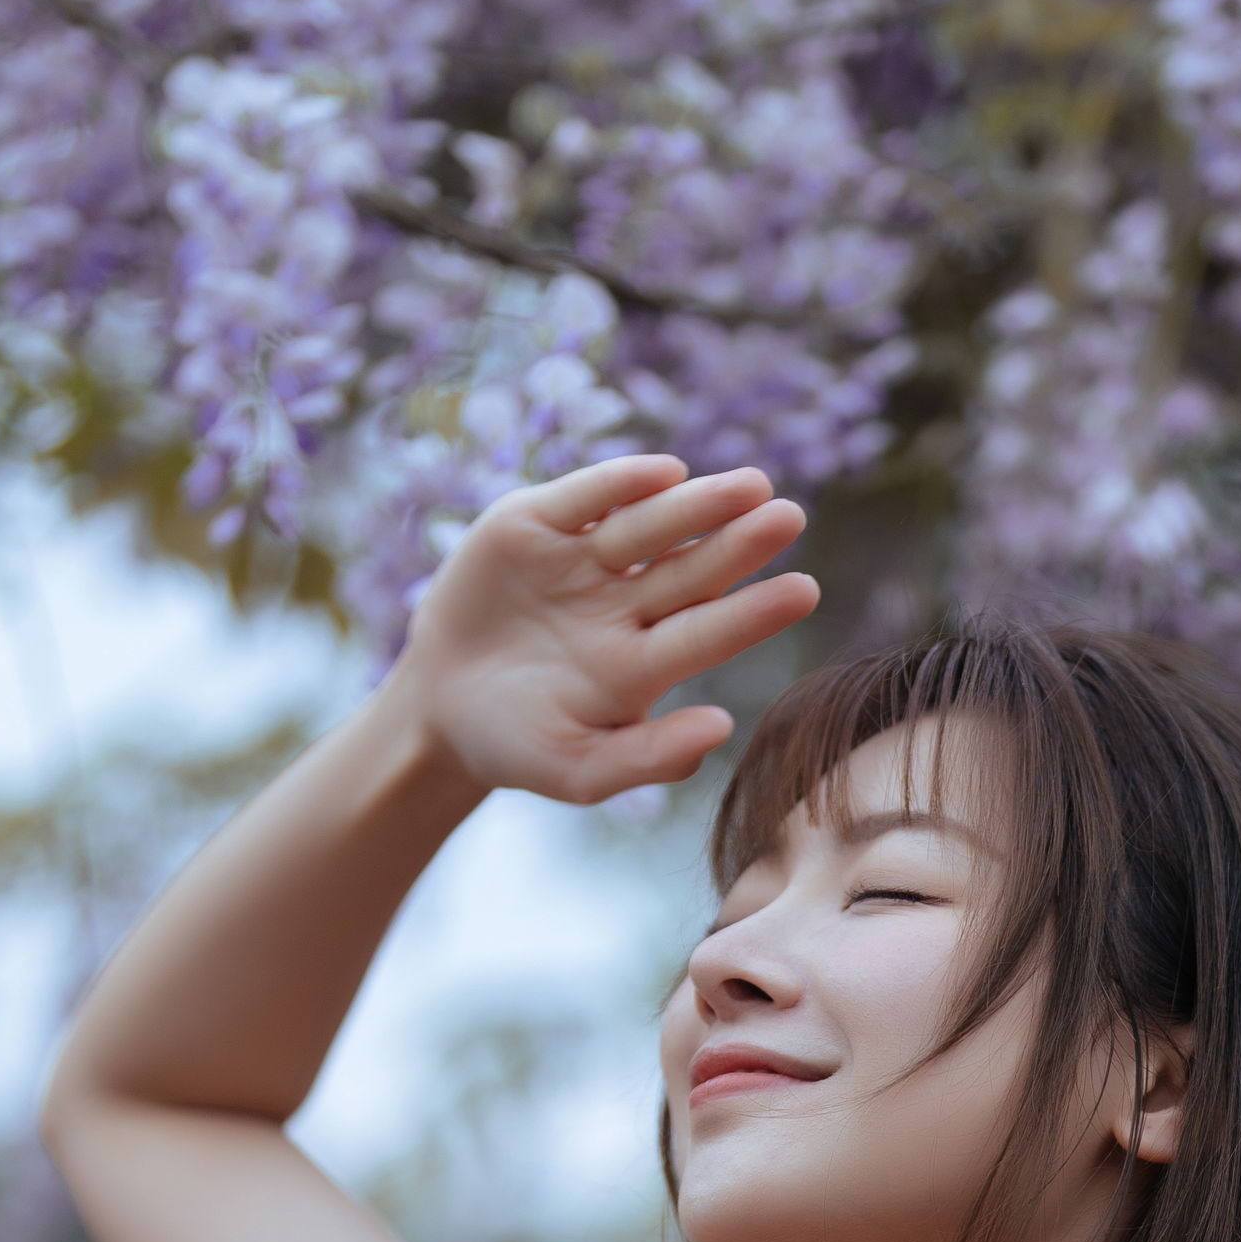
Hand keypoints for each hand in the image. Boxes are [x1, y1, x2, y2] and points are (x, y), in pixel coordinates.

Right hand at [398, 456, 819, 802]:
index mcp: (644, 663)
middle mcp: (625, 605)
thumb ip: (648, 757)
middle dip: (738, 544)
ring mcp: (583, 562)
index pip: (706, 632)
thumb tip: (722, 728)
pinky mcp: (536, 524)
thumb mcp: (576, 769)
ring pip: (647, 527)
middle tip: (791, 518)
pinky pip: (586, 498)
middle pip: (690, 570)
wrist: (435, 709)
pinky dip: (620, 483)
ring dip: (697, 505)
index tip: (805, 590)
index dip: (753, 612)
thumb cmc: (516, 746)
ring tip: (749, 486)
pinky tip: (665, 472)